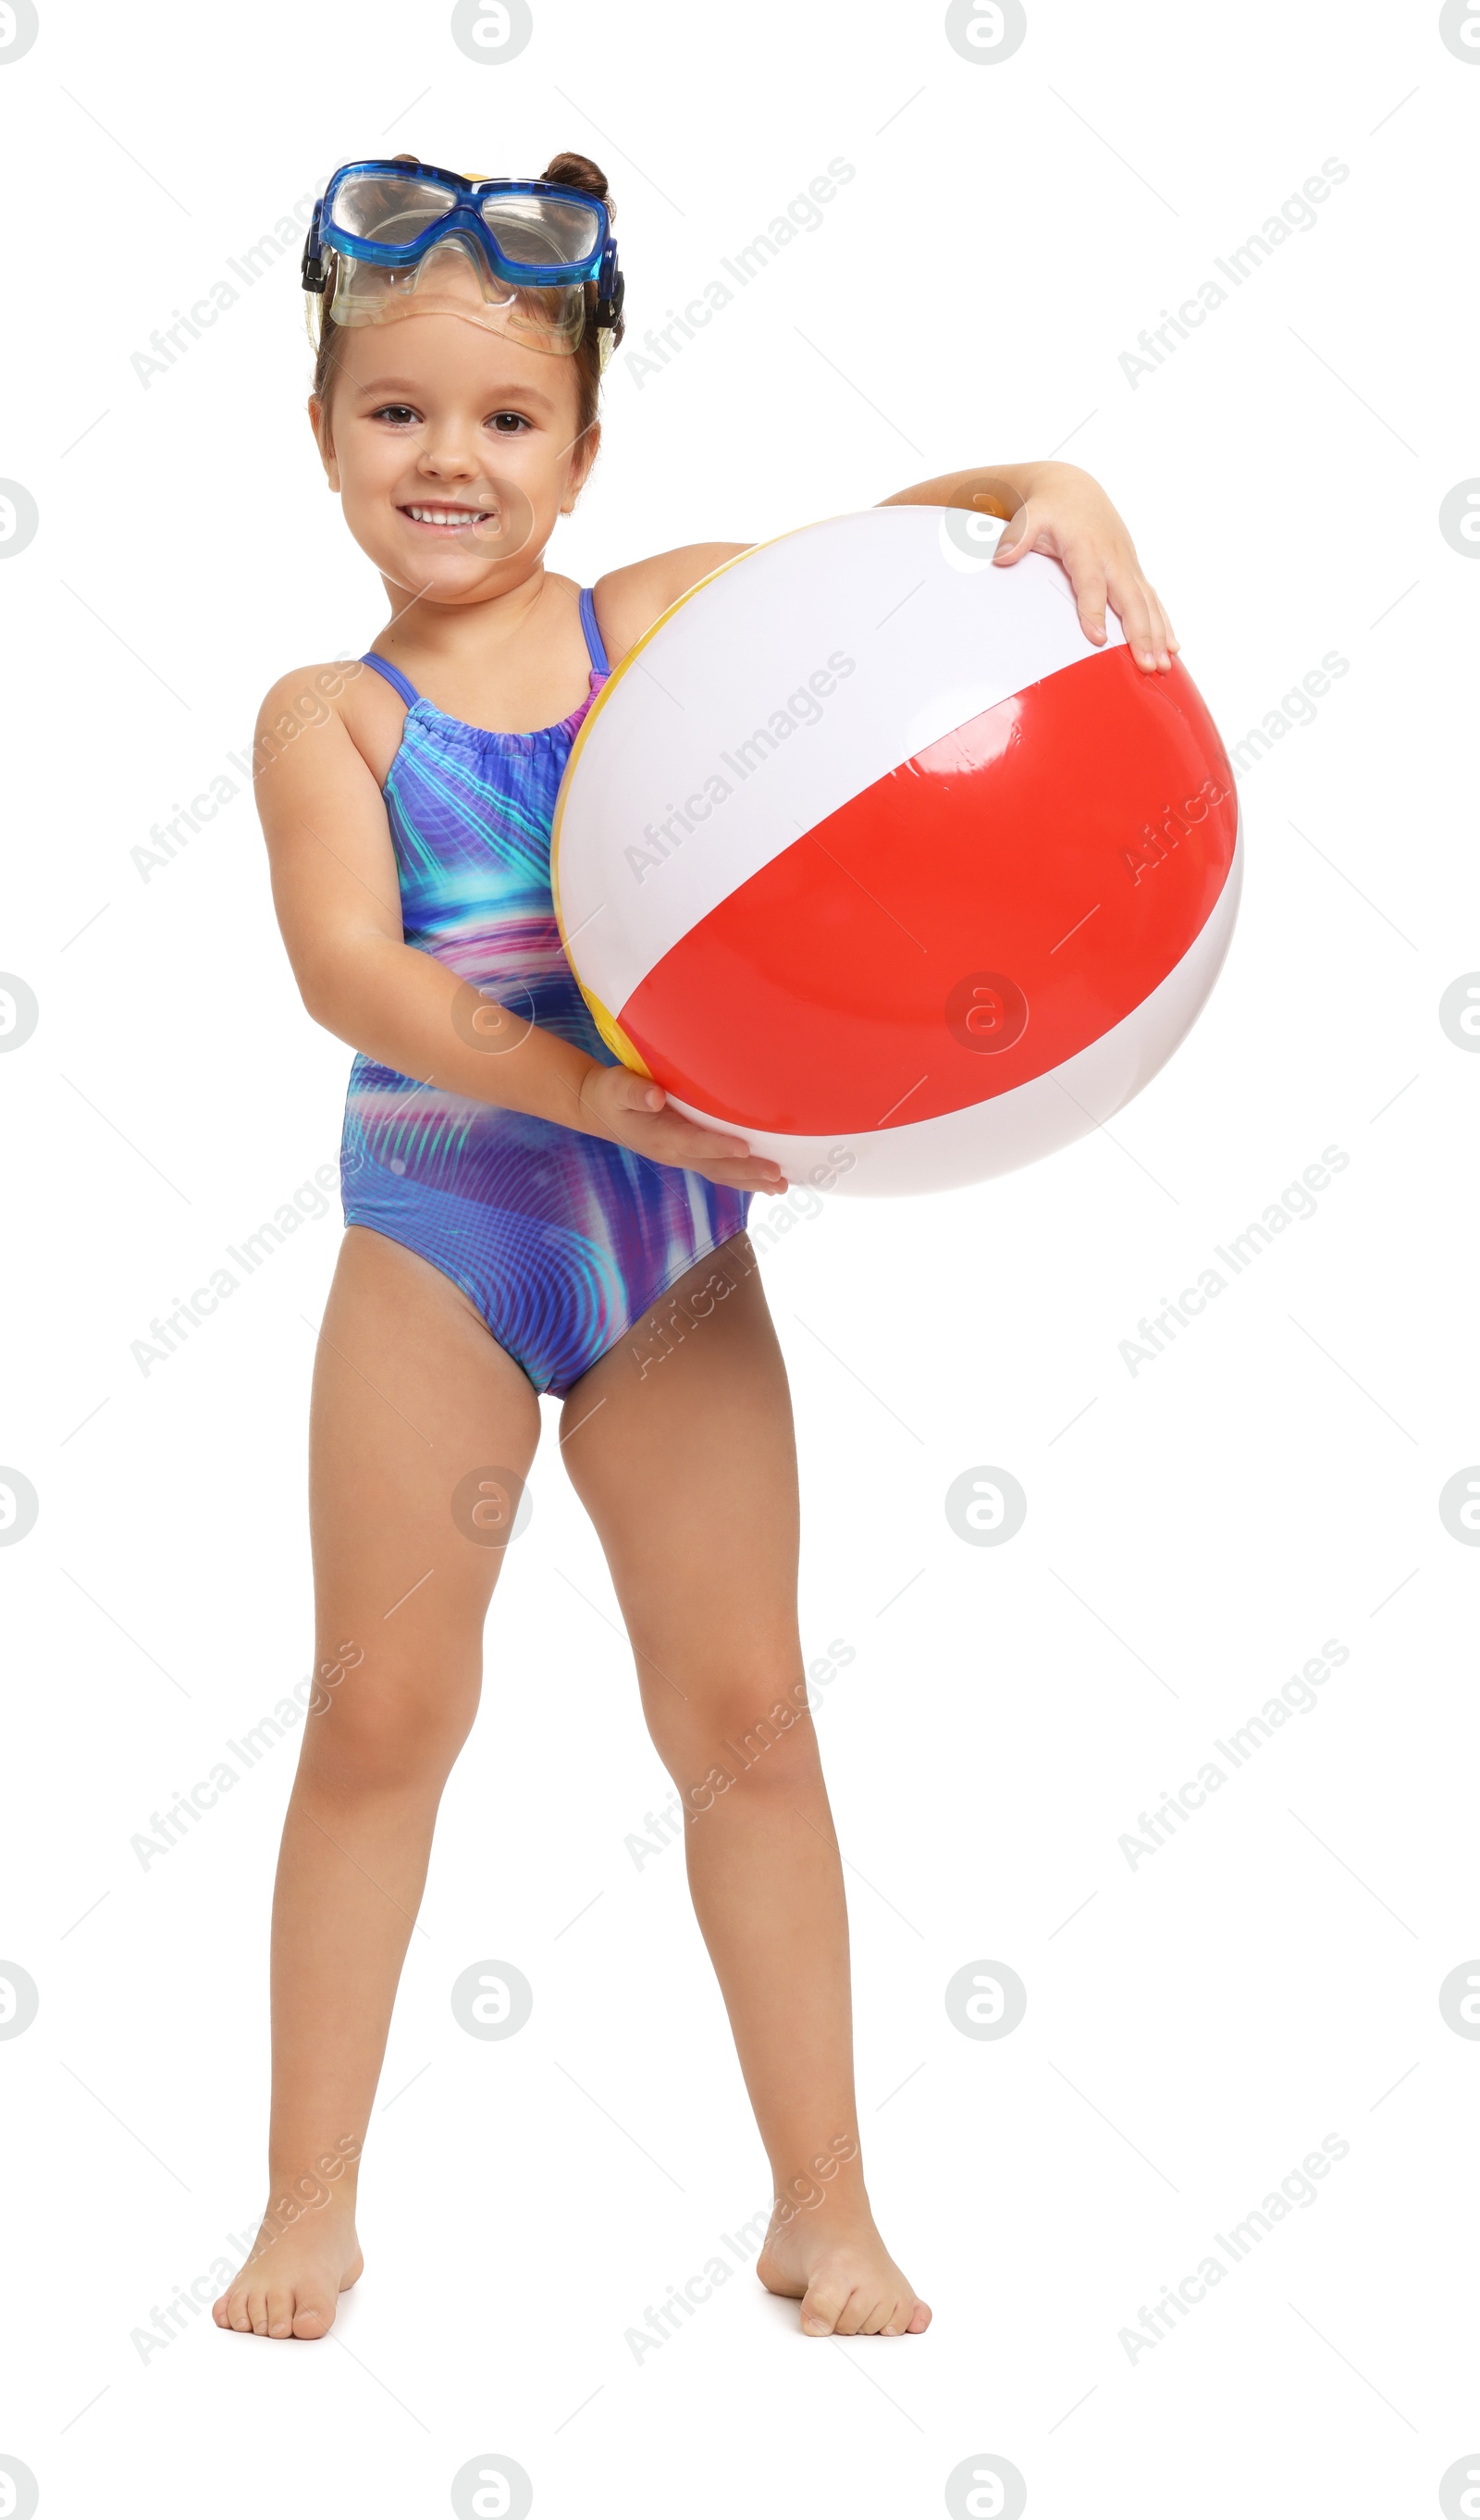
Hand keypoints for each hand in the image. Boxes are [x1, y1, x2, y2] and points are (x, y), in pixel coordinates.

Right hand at [577, 1060, 788, 1193]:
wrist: (601, 1110)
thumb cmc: (612, 1092)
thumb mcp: (616, 1085)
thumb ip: (634, 1091)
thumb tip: (655, 1096)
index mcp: (659, 1136)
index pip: (693, 1142)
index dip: (718, 1146)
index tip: (744, 1147)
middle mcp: (674, 1152)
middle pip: (715, 1166)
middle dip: (747, 1171)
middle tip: (778, 1175)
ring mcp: (683, 1157)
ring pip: (721, 1173)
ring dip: (751, 1181)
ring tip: (781, 1186)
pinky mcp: (689, 1155)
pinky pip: (720, 1170)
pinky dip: (744, 1177)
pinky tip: (765, 1181)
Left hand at [989, 463, 1178, 672]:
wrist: (1073, 489)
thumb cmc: (1050, 508)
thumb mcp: (1030, 517)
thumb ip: (1017, 537)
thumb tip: (1002, 556)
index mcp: (1086, 546)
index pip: (1091, 583)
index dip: (1094, 610)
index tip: (1096, 639)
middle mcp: (1113, 557)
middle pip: (1130, 599)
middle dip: (1140, 633)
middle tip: (1145, 665)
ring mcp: (1127, 564)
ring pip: (1147, 603)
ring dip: (1158, 635)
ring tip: (1163, 665)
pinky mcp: (1133, 570)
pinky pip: (1152, 599)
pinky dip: (1163, 623)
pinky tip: (1172, 647)